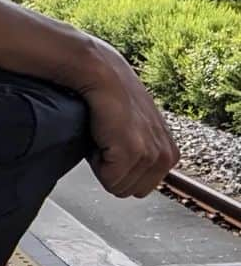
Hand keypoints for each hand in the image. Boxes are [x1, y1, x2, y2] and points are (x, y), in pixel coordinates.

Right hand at [77, 41, 178, 197]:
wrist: (101, 74)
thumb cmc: (111, 98)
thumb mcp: (137, 129)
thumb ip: (141, 152)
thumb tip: (124, 172)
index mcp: (169, 154)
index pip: (140, 187)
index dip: (118, 168)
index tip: (113, 143)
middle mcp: (166, 156)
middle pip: (131, 190)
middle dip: (112, 171)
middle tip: (107, 141)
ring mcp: (151, 155)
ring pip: (119, 187)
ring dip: (103, 164)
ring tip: (104, 135)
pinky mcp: (133, 152)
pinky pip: (109, 180)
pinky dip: (96, 161)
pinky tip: (99, 135)